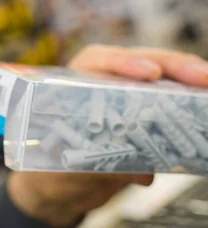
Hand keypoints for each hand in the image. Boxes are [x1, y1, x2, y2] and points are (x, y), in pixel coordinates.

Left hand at [7, 45, 207, 227]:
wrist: (60, 183)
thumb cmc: (51, 163)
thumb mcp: (63, 165)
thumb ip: (96, 163)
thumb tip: (140, 171)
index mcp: (74, 80)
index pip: (100, 61)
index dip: (125, 62)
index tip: (150, 72)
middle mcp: (103, 80)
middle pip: (140, 63)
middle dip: (173, 66)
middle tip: (201, 77)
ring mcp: (127, 94)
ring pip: (162, 78)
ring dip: (188, 79)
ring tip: (207, 84)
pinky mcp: (146, 111)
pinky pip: (171, 99)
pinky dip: (190, 100)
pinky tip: (204, 105)